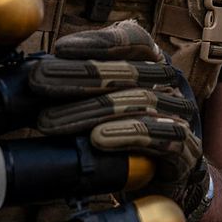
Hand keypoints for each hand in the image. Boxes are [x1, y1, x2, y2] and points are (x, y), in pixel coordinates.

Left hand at [27, 20, 209, 214]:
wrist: (169, 181)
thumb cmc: (130, 136)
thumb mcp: (109, 102)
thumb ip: (86, 84)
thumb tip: (41, 72)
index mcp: (153, 65)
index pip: (133, 40)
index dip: (99, 41)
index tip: (60, 49)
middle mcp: (171, 85)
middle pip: (128, 71)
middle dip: (79, 76)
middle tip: (38, 82)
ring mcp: (179, 114)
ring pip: (137, 101)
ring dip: (89, 110)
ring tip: (49, 120)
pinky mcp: (183, 147)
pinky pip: (155, 135)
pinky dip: (124, 135)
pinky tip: (96, 138)